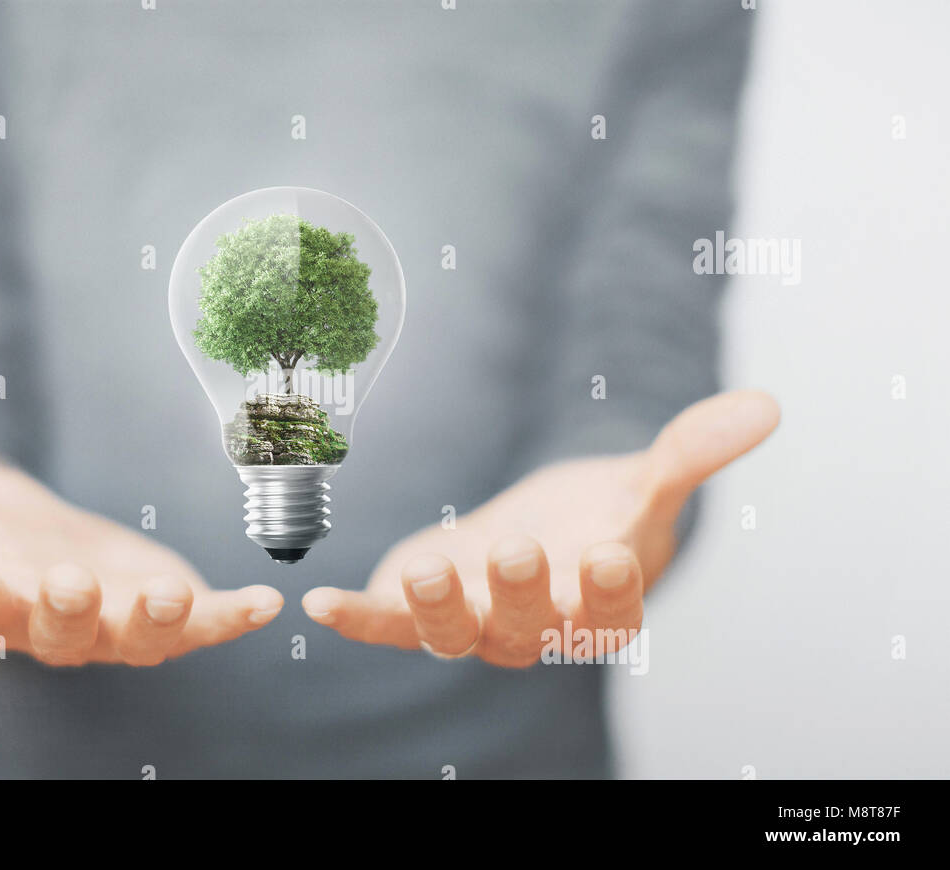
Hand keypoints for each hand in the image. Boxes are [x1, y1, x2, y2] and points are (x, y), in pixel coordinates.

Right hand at [0, 408, 282, 665]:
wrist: (35, 542)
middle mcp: (49, 623)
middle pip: (56, 631)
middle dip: (64, 610)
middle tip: (68, 584)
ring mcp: (112, 623)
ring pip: (134, 637)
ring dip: (156, 622)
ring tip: (173, 594)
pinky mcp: (164, 611)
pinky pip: (202, 626)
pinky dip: (232, 619)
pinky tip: (270, 602)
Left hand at [301, 391, 779, 664]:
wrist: (534, 538)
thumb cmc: (592, 520)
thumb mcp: (639, 483)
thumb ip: (691, 451)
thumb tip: (766, 405)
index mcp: (599, 609)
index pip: (612, 606)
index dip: (610, 586)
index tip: (610, 555)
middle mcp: (536, 633)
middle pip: (530, 626)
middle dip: (524, 593)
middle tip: (520, 553)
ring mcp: (473, 629)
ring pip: (455, 632)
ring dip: (440, 608)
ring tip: (431, 570)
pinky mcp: (417, 614)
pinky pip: (386, 624)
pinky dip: (356, 619)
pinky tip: (320, 606)